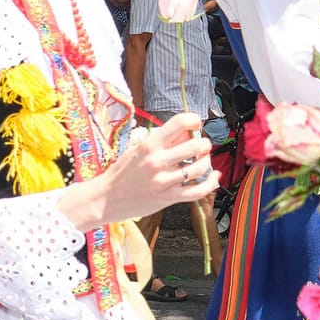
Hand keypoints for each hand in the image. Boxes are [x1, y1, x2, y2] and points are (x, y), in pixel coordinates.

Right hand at [73, 113, 217, 224]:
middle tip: (202, 144)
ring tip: (203, 159)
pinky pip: (198, 191)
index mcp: (149, 144)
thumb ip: (162, 141)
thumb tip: (188, 131)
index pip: (180, 123)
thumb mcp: (138, 149)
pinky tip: (214, 177)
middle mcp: (158, 161)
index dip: (194, 120)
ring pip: (200, 167)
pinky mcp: (169, 198)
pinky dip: (210, 183)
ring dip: (207, 161)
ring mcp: (164, 181)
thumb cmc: (121, 172)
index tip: (196, 123)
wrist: (106, 198)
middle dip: (204, 143)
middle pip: (196, 145)